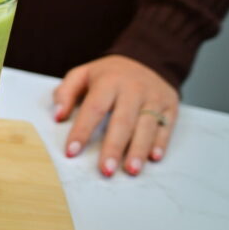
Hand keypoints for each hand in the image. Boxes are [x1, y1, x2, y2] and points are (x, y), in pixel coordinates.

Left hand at [53, 54, 178, 176]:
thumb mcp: (82, 74)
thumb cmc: (109, 74)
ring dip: (139, 150)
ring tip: (131, 170)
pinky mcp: (170, 105)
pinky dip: (160, 143)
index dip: (82, 131)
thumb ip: (65, 92)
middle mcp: (134, 89)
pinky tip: (153, 158)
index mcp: (109, 81)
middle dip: (114, 147)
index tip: (71, 151)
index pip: (94, 108)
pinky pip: (166, 126)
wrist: (146, 58)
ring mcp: (154, 97)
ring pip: (147, 126)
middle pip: (123, 121)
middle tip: (106, 170)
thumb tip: (58, 116)